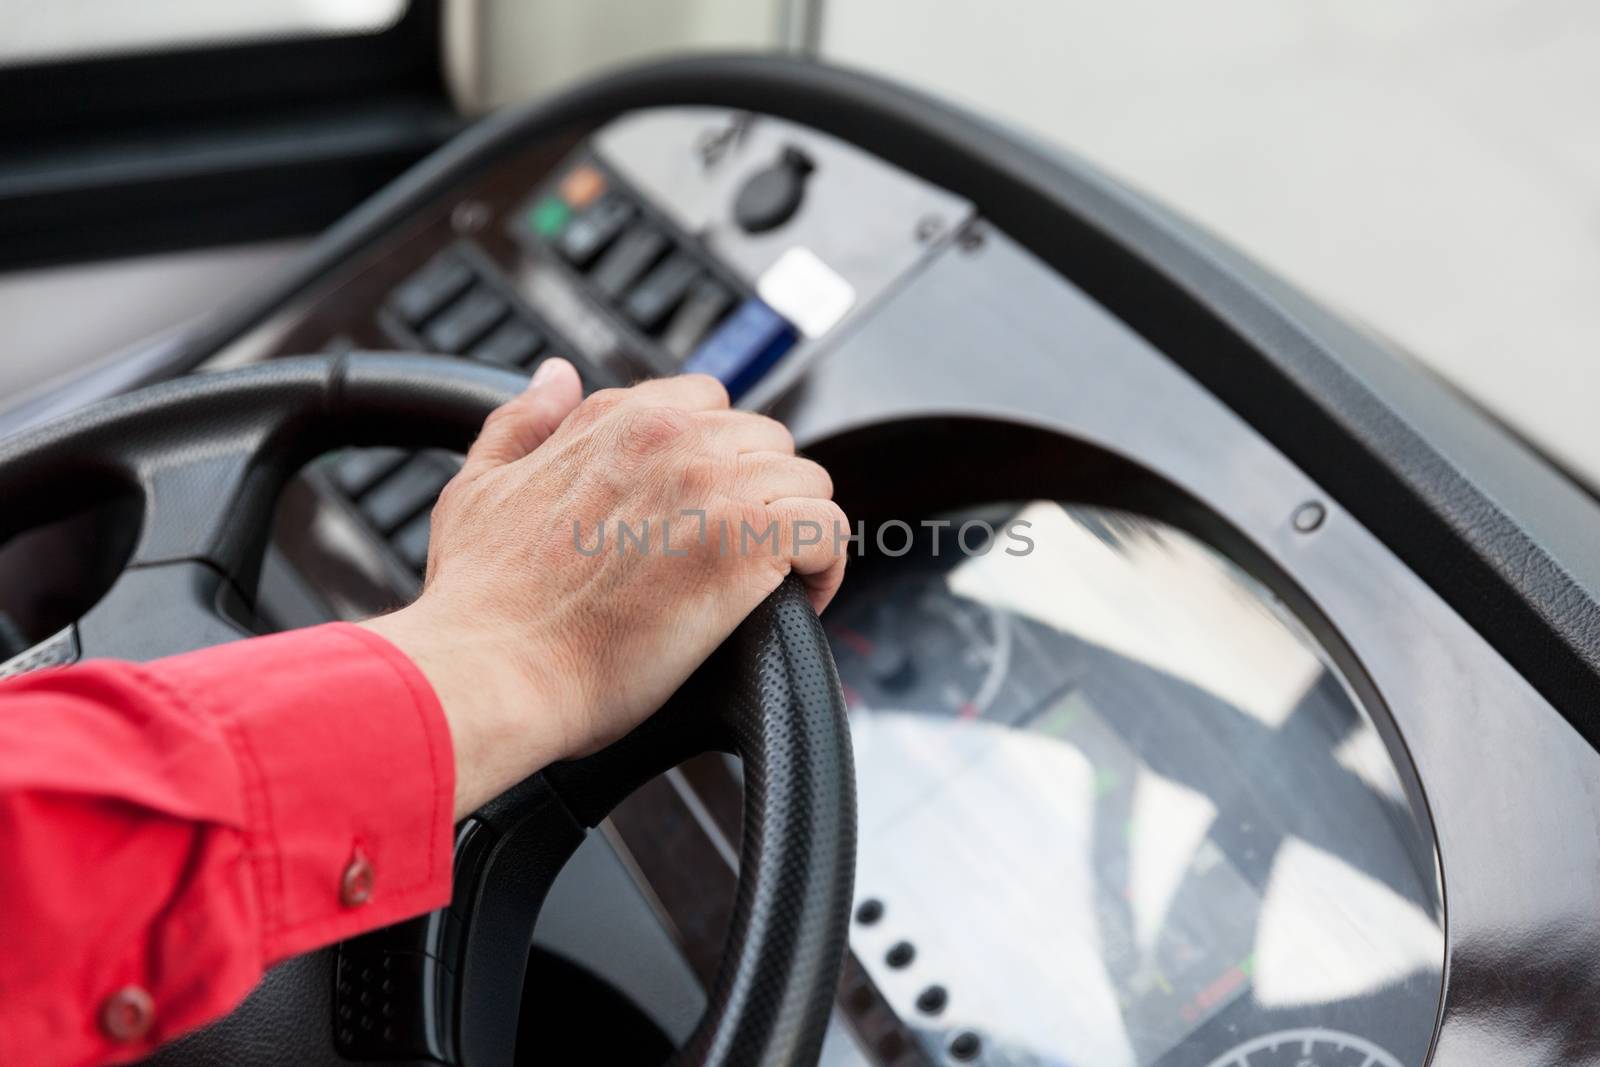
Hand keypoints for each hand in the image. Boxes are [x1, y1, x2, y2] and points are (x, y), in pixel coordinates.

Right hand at [361, 359, 847, 818]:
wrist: (493, 671)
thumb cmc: (480, 602)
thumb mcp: (477, 487)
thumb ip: (521, 422)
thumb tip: (555, 374)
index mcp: (615, 418)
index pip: (709, 403)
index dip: (717, 460)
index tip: (705, 512)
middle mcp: (670, 436)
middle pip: (767, 442)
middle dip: (761, 495)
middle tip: (735, 559)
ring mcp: (712, 484)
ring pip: (807, 482)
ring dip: (796, 530)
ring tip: (771, 584)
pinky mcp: (746, 541)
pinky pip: (828, 529)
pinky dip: (826, 564)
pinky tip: (801, 599)